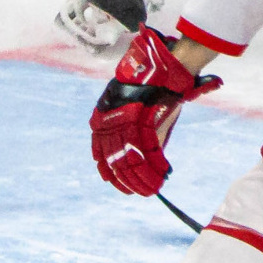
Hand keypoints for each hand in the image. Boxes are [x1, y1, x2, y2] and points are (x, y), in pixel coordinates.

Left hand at [89, 27, 218, 195]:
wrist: (163, 70)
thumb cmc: (152, 90)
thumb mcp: (140, 114)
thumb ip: (141, 136)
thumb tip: (148, 162)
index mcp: (102, 119)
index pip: (100, 154)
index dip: (111, 174)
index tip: (122, 187)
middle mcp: (107, 122)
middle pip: (114, 162)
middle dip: (129, 181)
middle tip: (141, 193)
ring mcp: (122, 123)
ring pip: (128, 162)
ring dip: (142, 179)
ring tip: (152, 189)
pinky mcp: (140, 124)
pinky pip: (144, 154)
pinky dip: (154, 168)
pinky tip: (161, 176)